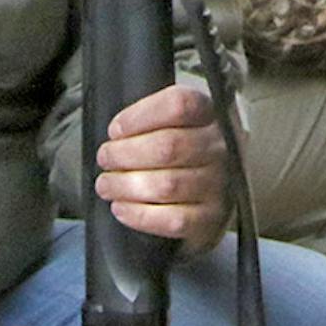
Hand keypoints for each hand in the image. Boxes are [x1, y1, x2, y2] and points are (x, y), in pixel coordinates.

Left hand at [96, 82, 227, 253]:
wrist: (209, 195)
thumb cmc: (181, 153)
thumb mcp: (172, 123)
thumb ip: (149, 119)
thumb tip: (117, 133)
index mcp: (209, 115)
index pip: (178, 105)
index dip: (139, 116)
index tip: (115, 129)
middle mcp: (220, 149)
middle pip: (168, 146)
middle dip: (125, 153)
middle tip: (105, 158)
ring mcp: (219, 186)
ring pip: (167, 185)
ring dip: (126, 185)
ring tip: (106, 184)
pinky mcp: (211, 220)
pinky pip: (173, 220)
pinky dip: (139, 214)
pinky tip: (121, 207)